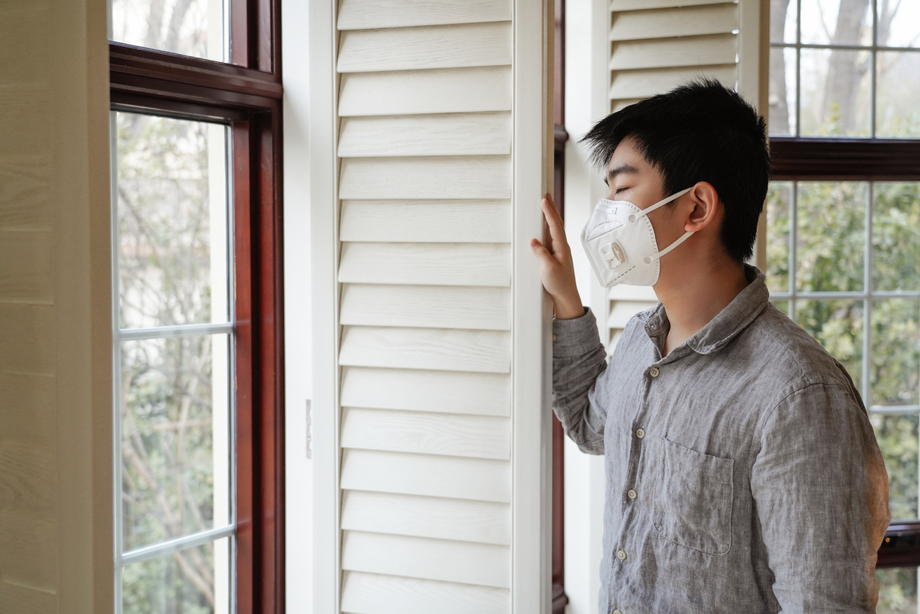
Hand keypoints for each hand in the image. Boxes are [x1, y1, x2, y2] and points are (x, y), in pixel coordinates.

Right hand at [530, 194, 583, 319]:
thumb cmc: (559, 285)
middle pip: (556, 223)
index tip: (544, 200)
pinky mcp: (555, 256)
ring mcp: (559, 251)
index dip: (548, 212)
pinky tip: (545, 225)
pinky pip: (551, 236)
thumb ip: (541, 254)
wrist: (565, 297)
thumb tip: (533, 241)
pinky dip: (549, 227)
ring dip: (550, 216)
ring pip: (554, 229)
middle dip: (551, 208)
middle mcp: (562, 247)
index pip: (554, 226)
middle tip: (546, 195)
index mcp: (561, 248)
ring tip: (546, 205)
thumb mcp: (548, 270)